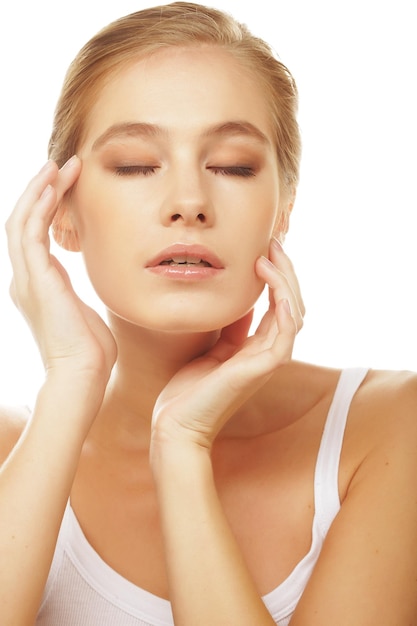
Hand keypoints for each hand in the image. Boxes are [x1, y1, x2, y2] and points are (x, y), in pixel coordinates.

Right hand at [5, 158, 116, 385]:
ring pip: (22, 220)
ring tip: (59, 165)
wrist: (82, 375)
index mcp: (38, 286)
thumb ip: (81, 293)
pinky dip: (40, 205)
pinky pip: (30, 231)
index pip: (35, 236)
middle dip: (41, 191)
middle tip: (62, 165)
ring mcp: (26, 278)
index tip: (67, 186)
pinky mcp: (35, 278)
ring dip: (39, 189)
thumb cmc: (91, 351)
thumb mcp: (86, 312)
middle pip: (24, 222)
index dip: (47, 208)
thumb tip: (95, 282)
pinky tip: (55, 185)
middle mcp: (25, 279)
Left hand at [151, 239, 303, 450]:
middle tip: (272, 243)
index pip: (281, 305)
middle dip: (286, 271)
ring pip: (294, 314)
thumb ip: (230, 327)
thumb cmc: (188, 391)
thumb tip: (238, 300)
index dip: (277, 276)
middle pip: (294, 304)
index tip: (264, 249)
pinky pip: (285, 334)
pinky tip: (275, 288)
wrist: (175, 424)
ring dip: (286, 282)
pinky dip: (286, 308)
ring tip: (269, 256)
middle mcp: (267, 353)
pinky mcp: (259, 369)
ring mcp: (266, 361)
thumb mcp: (211, 348)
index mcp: (257, 348)